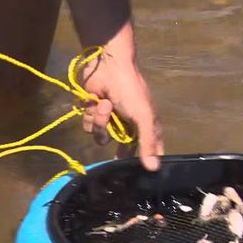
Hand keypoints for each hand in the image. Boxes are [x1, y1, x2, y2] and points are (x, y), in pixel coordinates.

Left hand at [79, 23, 163, 170]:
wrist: (107, 67)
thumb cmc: (130, 90)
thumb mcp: (143, 116)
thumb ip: (147, 142)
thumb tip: (154, 169)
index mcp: (145, 126)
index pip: (149, 150)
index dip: (145, 161)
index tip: (141, 174)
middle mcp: (127, 126)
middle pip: (121, 149)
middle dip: (116, 146)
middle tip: (116, 155)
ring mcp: (109, 121)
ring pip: (101, 138)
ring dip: (101, 122)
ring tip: (105, 105)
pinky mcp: (92, 114)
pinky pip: (88, 127)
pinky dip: (91, 114)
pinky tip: (95, 102)